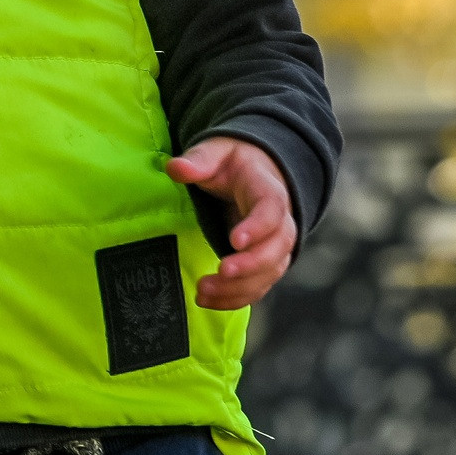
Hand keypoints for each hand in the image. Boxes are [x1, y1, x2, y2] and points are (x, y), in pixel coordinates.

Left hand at [165, 136, 297, 310]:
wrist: (253, 174)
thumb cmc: (231, 163)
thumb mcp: (215, 153)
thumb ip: (198, 160)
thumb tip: (175, 168)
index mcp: (269, 191)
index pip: (272, 210)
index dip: (257, 227)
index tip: (235, 240)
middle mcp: (280, 223)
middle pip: (277, 248)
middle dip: (250, 264)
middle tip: (222, 271)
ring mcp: (275, 247)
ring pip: (268, 273)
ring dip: (239, 287)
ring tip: (204, 291)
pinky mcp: (264, 265)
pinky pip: (257, 287)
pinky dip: (235, 298)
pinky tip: (207, 301)